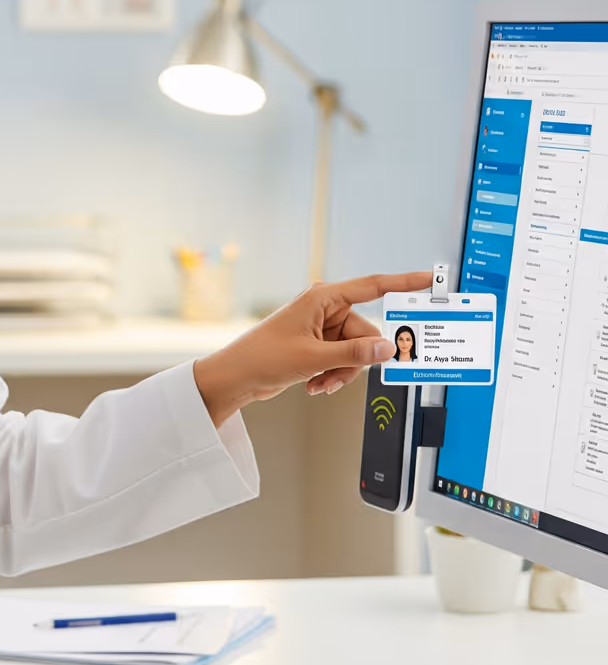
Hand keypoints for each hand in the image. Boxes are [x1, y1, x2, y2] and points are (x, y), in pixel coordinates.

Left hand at [192, 271, 431, 426]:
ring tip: (319, 383)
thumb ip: (354, 354)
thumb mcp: (314, 358)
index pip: (372, 286)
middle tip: (334, 377)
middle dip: (355, 360)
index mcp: (323, 298)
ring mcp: (322, 328)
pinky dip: (333, 375)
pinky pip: (343, 360)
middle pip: (365, 332)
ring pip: (356, 351)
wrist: (237, 377)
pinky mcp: (318, 345)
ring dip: (342, 372)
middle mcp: (325, 309)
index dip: (403, 282)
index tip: (428, 279)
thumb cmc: (263, 357)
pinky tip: (314, 385)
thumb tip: (388, 348)